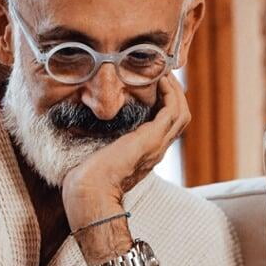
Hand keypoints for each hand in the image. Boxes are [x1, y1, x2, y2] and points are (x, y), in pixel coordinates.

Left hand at [61, 72, 190, 226]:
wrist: (90, 192)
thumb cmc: (87, 177)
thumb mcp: (97, 152)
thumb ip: (100, 139)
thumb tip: (85, 123)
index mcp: (145, 153)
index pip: (165, 126)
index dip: (164, 104)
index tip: (154, 86)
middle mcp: (156, 149)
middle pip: (179, 118)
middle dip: (174, 94)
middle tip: (164, 75)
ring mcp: (156, 145)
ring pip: (181, 113)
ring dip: (176, 91)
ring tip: (165, 73)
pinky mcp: (151, 140)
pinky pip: (172, 111)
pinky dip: (170, 94)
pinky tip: (161, 81)